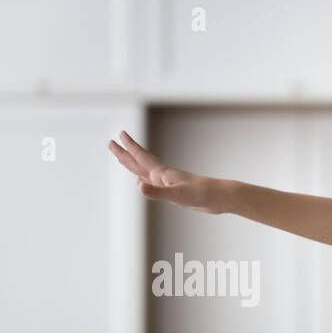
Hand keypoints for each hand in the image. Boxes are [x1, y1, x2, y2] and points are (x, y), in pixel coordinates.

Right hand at [107, 130, 222, 212]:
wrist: (219, 199)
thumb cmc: (201, 195)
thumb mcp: (177, 195)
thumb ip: (157, 191)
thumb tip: (138, 185)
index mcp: (162, 173)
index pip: (141, 157)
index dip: (129, 147)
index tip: (119, 134)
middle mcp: (163, 176)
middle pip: (139, 162)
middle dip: (125, 153)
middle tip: (111, 141)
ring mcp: (169, 183)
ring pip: (145, 172)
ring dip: (133, 165)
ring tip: (125, 158)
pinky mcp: (175, 191)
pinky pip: (154, 184)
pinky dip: (145, 181)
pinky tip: (144, 182)